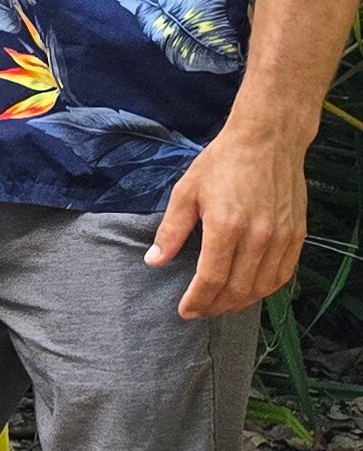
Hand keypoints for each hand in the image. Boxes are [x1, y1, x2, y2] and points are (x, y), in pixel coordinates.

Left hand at [147, 127, 304, 320]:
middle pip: (237, 290)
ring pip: (262, 287)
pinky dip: (265, 290)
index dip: (197, 301)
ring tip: (221, 305)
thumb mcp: (186, 191)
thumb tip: (154, 261)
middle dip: (215, 307)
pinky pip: (282, 275)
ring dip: (240, 303)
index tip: (185, 311)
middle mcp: (258, 236)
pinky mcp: (297, 235)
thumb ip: (171, 230)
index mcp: (226, 226)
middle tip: (200, 310)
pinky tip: (249, 291)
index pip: (211, 279)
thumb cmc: (223, 162)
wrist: (268, 139)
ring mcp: (281, 238)